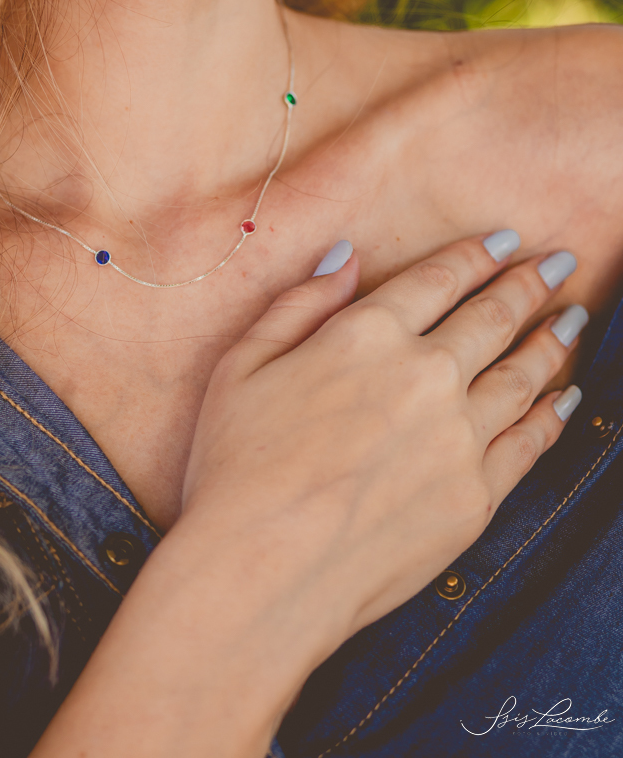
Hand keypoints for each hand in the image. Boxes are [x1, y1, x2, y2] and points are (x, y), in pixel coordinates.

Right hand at [32, 233, 584, 757]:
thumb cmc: (237, 465)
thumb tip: (346, 256)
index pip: (440, 278)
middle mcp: (426, 374)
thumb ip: (301, 303)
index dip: (478, 253)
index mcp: (368, 333)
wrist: (262, 571)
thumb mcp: (244, 363)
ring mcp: (459, 437)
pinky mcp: (476, 496)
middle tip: (559, 263)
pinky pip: (530, 442)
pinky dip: (553, 414)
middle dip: (531, 283)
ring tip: (573, 319)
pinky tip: (565, 398)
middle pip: (494, 316)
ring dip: (552, 340)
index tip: (508, 239)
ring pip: (522, 374)